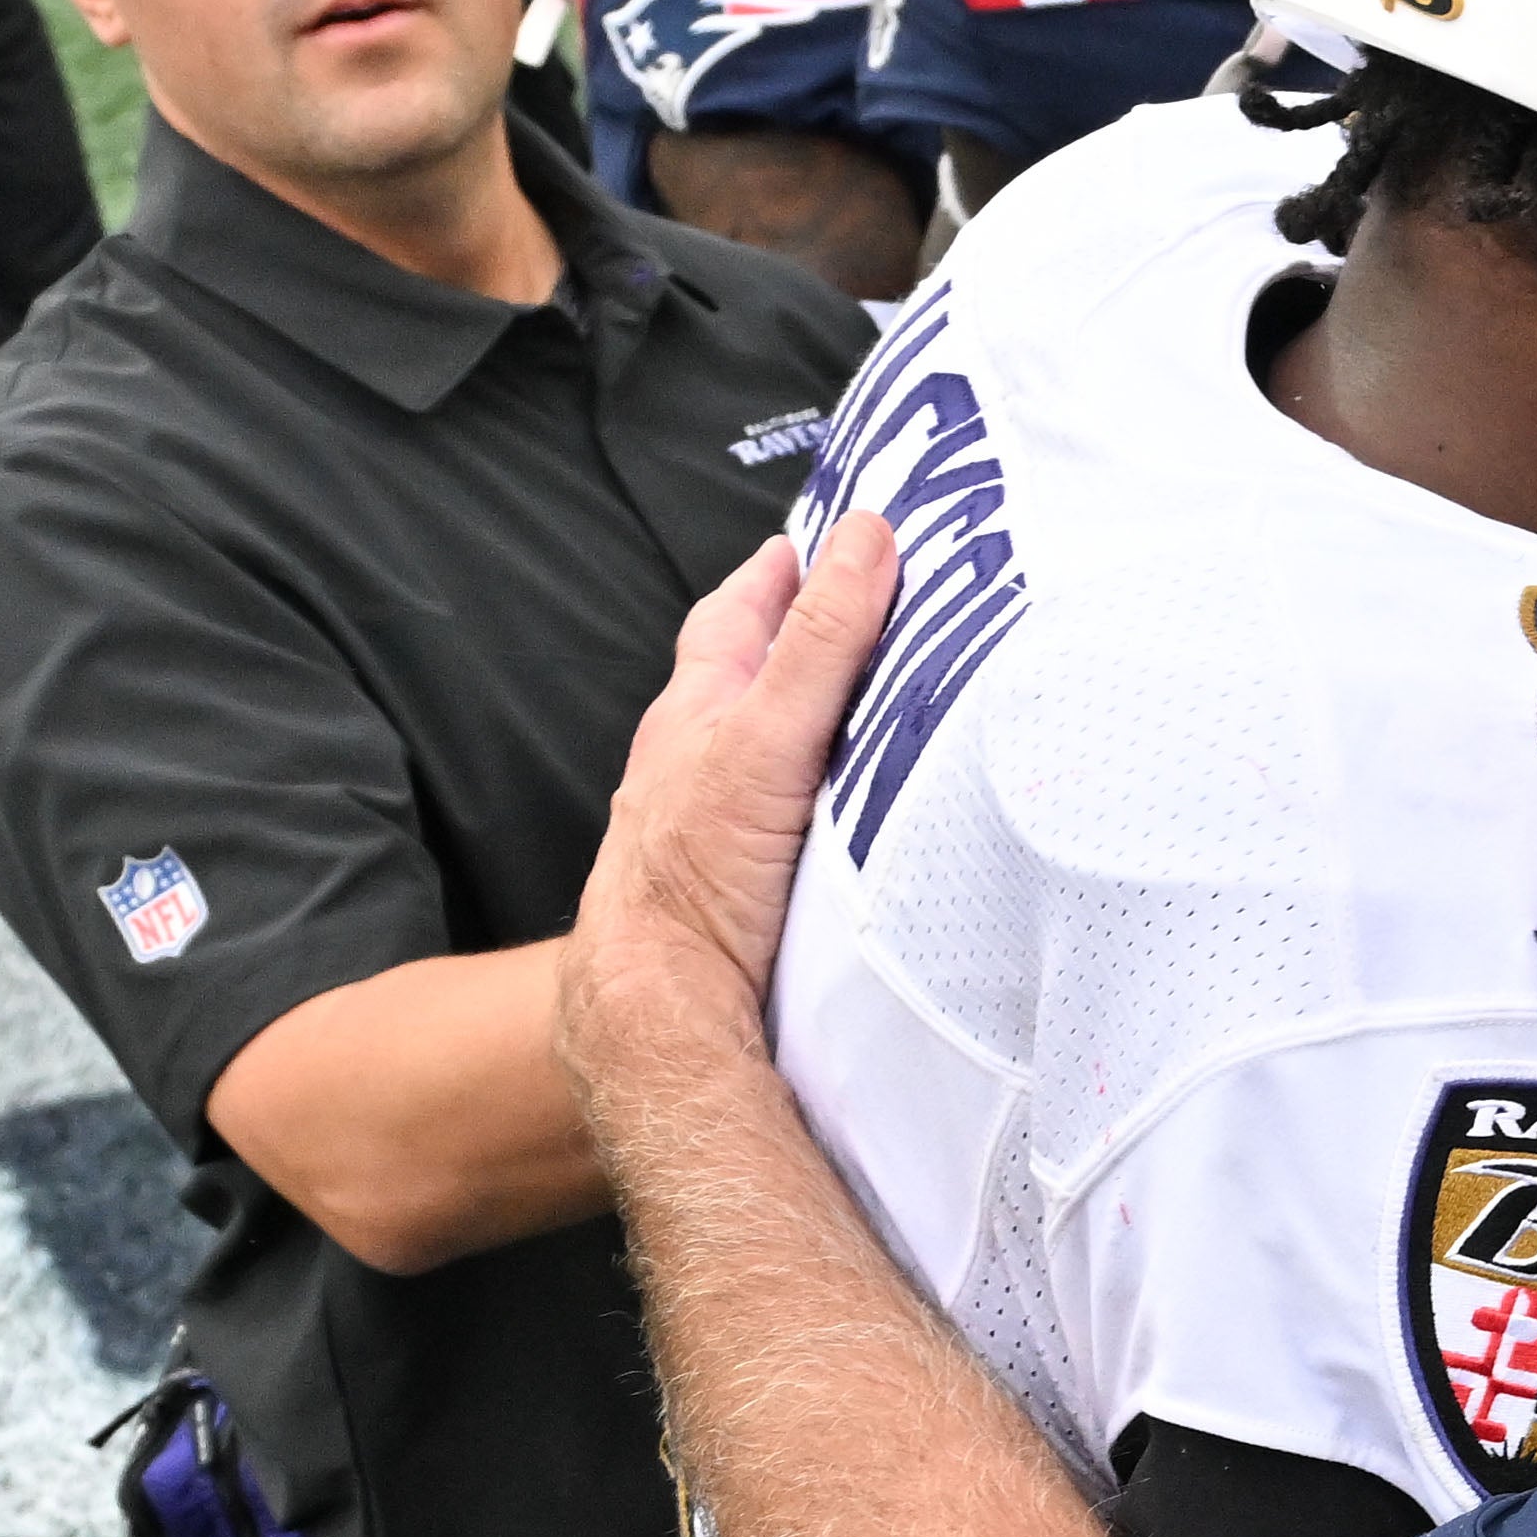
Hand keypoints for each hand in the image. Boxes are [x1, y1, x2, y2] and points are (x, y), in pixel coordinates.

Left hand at [559, 517, 902, 1104]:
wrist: (666, 1001)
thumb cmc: (696, 868)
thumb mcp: (767, 734)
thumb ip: (821, 641)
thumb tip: (866, 536)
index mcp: (696, 709)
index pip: (737, 612)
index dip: (781, 570)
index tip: (826, 534)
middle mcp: (698, 759)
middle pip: (749, 677)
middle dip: (798, 637)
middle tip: (856, 599)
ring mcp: (718, 822)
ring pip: (765, 747)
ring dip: (811, 719)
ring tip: (871, 698)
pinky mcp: (744, 878)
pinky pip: (789, 811)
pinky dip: (819, 790)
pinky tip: (850, 805)